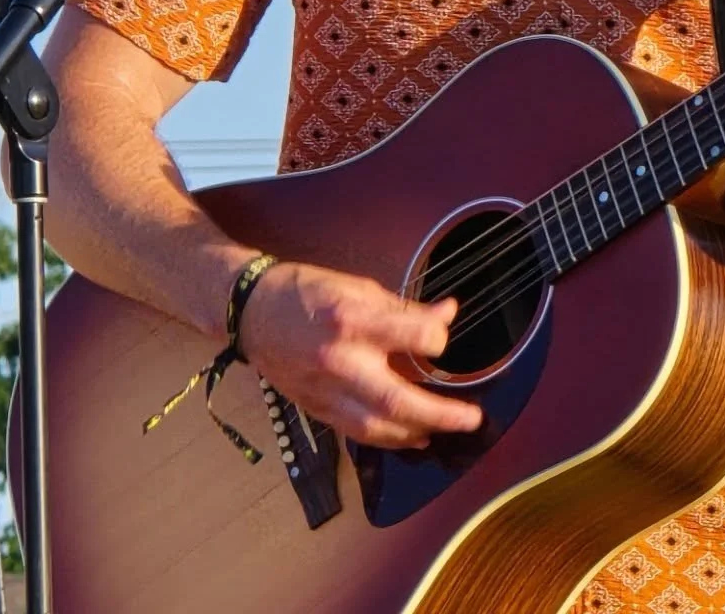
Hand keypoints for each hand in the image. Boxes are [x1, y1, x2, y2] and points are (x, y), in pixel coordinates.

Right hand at [236, 260, 482, 448]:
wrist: (251, 313)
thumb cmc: (306, 292)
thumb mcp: (358, 287)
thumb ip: (404, 308)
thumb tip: (446, 314)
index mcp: (353, 320)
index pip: (412, 337)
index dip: (438, 338)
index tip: (444, 337)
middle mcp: (340, 361)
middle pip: (397, 399)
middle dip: (440, 414)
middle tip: (472, 418)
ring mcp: (326, 390)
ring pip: (378, 426)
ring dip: (417, 432)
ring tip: (444, 429)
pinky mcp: (316, 408)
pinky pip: (358, 432)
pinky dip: (388, 438)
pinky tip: (411, 436)